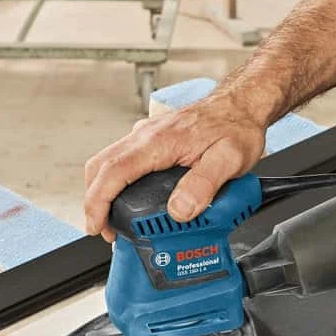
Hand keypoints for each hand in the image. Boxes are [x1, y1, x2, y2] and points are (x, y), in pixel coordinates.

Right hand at [84, 92, 266, 241]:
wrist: (241, 105)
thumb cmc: (236, 127)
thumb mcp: (230, 159)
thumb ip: (204, 185)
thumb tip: (179, 210)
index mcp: (158, 141)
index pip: (113, 171)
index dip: (97, 201)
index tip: (96, 225)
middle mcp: (145, 136)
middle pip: (100, 168)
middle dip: (94, 202)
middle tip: (104, 230)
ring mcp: (144, 137)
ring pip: (107, 164)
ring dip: (103, 193)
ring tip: (116, 221)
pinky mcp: (149, 141)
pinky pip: (122, 162)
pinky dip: (115, 184)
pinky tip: (130, 201)